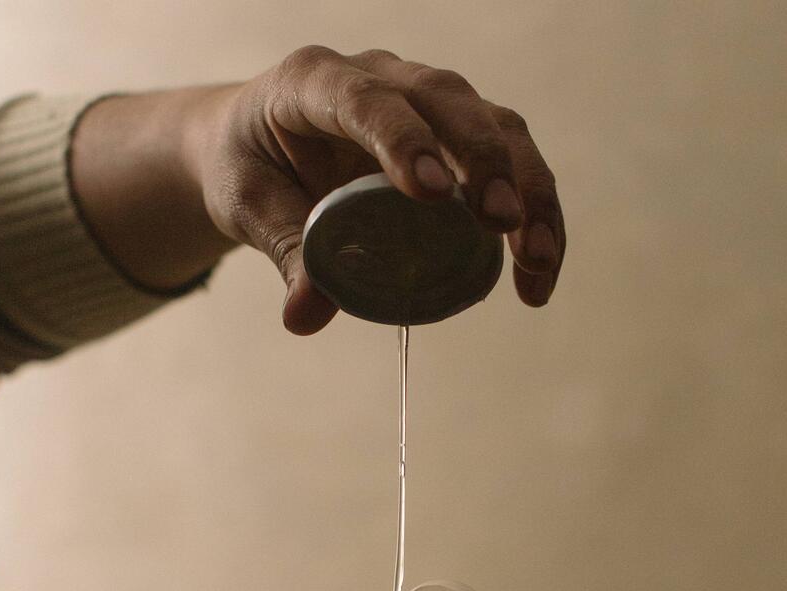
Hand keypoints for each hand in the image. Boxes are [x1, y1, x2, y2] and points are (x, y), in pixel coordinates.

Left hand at [70, 50, 564, 326]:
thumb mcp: (247, 210)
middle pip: (449, 105)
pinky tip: (539, 271)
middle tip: (503, 226)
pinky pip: (510, 163)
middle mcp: (382, 76)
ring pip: (497, 128)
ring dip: (528, 194)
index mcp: (312, 81)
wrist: (258, 145)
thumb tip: (305, 318)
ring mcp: (427, 101)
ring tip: (538, 265)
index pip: (363, 100)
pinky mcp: (457, 134)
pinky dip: (533, 214)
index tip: (432, 193)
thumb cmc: (251, 171)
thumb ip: (283, 253)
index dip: (401, 139)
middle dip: (485, 164)